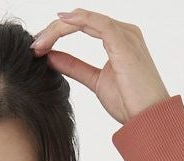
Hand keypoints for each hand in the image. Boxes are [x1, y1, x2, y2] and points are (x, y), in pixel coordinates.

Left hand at [30, 9, 170, 123]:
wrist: (148, 119)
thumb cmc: (130, 103)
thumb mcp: (95, 82)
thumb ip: (75, 67)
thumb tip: (51, 57)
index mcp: (119, 39)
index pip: (84, 26)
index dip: (59, 33)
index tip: (39, 46)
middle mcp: (124, 31)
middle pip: (83, 19)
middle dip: (55, 30)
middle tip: (34, 44)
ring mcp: (125, 34)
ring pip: (86, 19)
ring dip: (59, 28)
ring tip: (40, 42)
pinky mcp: (124, 42)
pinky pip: (98, 23)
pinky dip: (77, 22)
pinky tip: (59, 25)